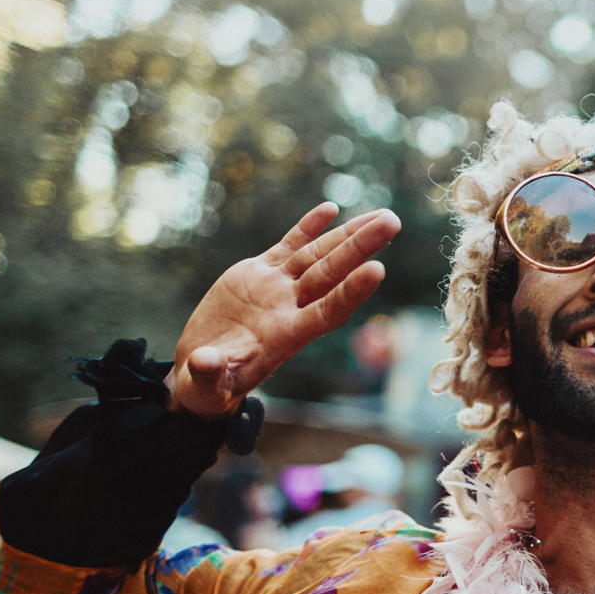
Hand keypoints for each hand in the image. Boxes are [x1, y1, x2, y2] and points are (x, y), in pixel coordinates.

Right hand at [167, 204, 401, 417]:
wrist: (203, 365)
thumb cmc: (210, 384)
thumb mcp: (207, 384)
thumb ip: (209, 374)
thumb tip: (204, 361)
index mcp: (286, 337)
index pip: (327, 312)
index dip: (351, 292)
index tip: (377, 269)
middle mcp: (289, 308)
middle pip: (331, 274)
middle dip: (360, 248)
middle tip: (392, 222)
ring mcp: (277, 288)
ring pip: (318, 255)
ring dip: (348, 234)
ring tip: (382, 216)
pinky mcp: (259, 273)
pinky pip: (289, 245)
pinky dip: (309, 227)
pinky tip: (331, 209)